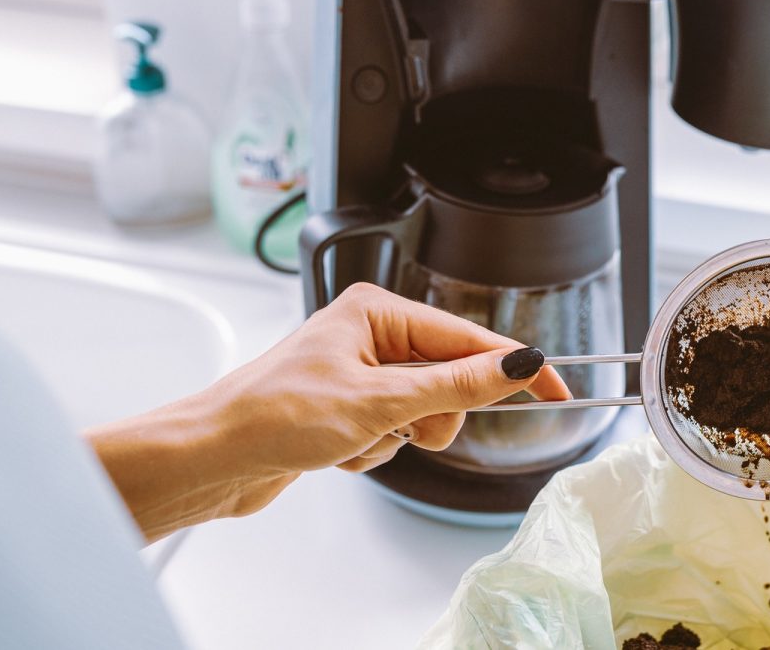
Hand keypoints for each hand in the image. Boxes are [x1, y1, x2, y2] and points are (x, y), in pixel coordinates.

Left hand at [86, 282, 570, 541]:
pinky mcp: (346, 408)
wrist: (212, 457)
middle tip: (400, 426)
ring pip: (423, 412)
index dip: (514, 366)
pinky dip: (374, 450)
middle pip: (448, 378)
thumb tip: (516, 365)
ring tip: (355, 440)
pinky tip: (337, 451)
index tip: (556, 388)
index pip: (468, 337)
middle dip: (431, 415)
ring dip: (398, 437)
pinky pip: (392, 432)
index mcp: (377, 311)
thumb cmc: (272, 414)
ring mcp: (358, 373)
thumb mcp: (380, 402)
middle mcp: (370, 335)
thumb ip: (456, 386)